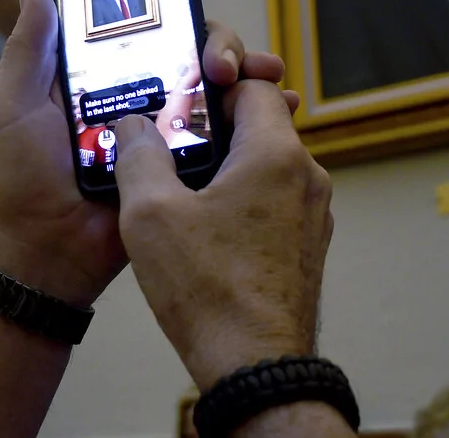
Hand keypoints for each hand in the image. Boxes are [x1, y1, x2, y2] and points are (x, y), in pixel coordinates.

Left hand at [0, 0, 277, 307]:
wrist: (52, 249)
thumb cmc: (25, 176)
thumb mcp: (16, 104)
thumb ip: (30, 48)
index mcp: (109, 68)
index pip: (150, 13)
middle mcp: (149, 87)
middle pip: (200, 42)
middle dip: (223, 37)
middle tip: (221, 62)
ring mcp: (176, 123)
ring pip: (225, 80)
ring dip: (251, 68)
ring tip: (261, 77)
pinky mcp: (196, 159)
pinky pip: (238, 127)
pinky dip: (266, 110)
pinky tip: (283, 103)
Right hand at [115, 80, 329, 389]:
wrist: (256, 365)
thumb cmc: (210, 290)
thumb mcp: (150, 215)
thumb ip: (139, 155)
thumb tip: (135, 125)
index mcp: (277, 155)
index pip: (254, 85)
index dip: (215, 82)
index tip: (183, 96)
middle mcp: (308, 176)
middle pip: (262, 124)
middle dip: (215, 127)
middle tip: (172, 143)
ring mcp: (314, 212)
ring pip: (268, 164)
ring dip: (229, 165)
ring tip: (182, 187)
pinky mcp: (308, 243)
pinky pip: (276, 200)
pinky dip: (245, 198)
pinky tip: (207, 226)